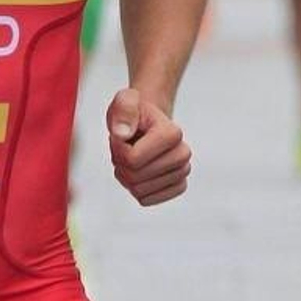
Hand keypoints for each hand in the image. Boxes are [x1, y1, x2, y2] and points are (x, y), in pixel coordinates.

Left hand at [106, 88, 191, 206]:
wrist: (148, 123)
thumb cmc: (135, 112)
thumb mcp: (124, 101)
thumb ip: (123, 109)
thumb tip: (122, 134)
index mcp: (173, 133)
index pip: (132, 159)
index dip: (117, 149)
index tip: (121, 135)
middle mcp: (183, 154)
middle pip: (135, 177)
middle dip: (120, 163)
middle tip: (125, 146)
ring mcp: (183, 172)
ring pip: (138, 190)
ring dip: (126, 175)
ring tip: (132, 156)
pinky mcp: (178, 187)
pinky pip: (146, 200)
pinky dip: (135, 188)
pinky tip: (139, 170)